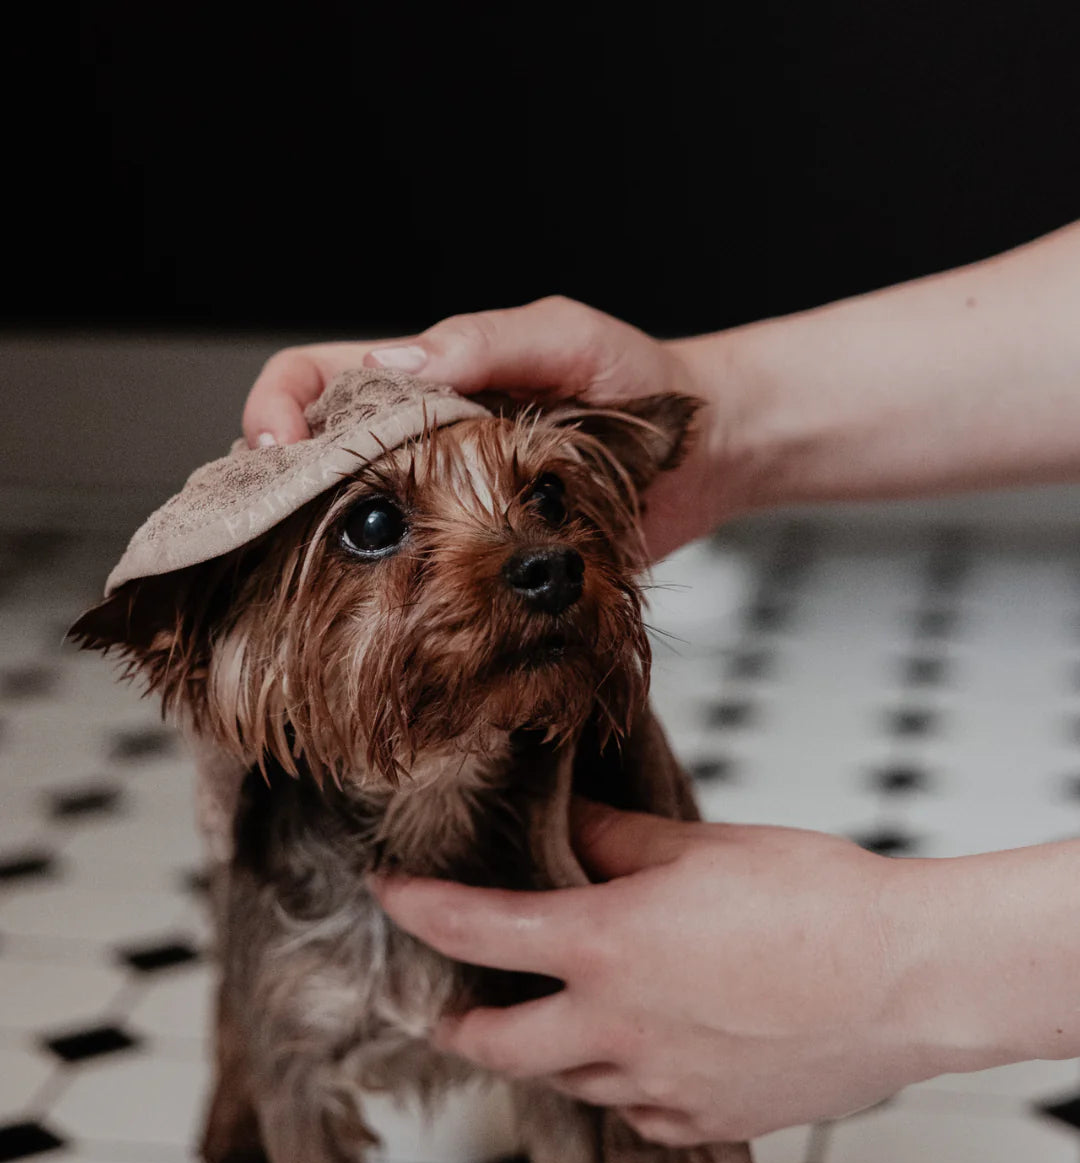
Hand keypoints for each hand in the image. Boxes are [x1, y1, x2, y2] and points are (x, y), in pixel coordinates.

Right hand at [241, 297, 746, 557]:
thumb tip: (398, 367)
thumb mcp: (567, 339)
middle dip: (279, 495)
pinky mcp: (485, 564)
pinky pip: (422, 579)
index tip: (273, 446)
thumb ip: (489, 343)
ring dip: (326, 555)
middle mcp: (422, 447)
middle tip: (275, 532)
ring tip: (316, 582)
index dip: (276, 407)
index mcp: (425, 382)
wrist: (709, 455)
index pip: (315, 381)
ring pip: (358, 530)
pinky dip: (394, 596)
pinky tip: (389, 615)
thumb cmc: (644, 382)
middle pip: (315, 466)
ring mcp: (450, 509)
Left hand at [375, 801, 985, 1144]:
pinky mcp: (704, 1120)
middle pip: (494, 1045)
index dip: (420, 909)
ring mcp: (657, 1085)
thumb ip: (620, 841)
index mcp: (605, 946)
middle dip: (456, 1026)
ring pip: (566, 1079)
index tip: (392, 895)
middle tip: (446, 1009)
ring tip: (565, 1014)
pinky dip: (622, 1079)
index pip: (477, 929)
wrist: (907, 979)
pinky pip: (635, 1107)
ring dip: (548, 1048)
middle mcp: (615, 1029)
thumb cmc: (816, 901)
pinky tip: (651, 1048)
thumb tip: (575, 827)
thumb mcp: (703, 848)